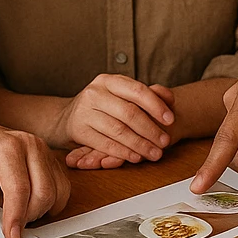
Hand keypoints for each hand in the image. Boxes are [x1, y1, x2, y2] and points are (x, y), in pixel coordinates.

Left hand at [0, 116, 70, 237]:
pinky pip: (62, 189)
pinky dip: (50, 204)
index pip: (19, 188)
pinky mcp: (51, 160)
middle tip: (10, 226)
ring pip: (57, 193)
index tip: (11, 235)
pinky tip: (30, 205)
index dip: (16, 216)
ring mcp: (45, 151)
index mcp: (6, 146)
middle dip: (28, 217)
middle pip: (43, 193)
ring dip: (40, 211)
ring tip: (17, 212)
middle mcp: (31, 145)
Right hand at [54, 75, 175, 166]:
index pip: (137, 90)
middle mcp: (95, 92)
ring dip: (139, 144)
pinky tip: (136, 157)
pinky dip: (123, 152)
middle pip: (129, 112)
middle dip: (150, 129)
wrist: (66, 118)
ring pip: (118, 130)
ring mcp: (84, 111)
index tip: (171, 120)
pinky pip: (104, 143)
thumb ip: (147, 96)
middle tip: (165, 142)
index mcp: (109, 81)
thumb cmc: (102, 107)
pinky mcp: (77, 130)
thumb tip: (170, 98)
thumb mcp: (121, 96)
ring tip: (155, 153)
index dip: (156, 105)